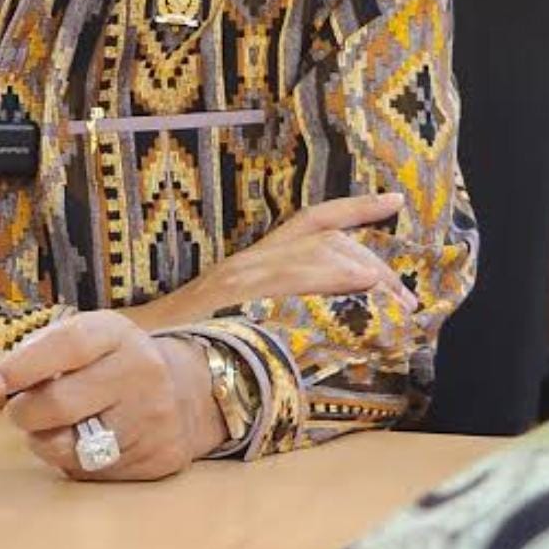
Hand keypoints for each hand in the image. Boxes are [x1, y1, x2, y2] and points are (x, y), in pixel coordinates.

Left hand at [0, 310, 224, 480]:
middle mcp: (141, 373)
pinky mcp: (155, 460)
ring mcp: (152, 419)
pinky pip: (93, 472)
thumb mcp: (88, 336)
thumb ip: (44, 351)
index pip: (67, 345)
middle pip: (62, 403)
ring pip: (72, 446)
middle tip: (18, 410)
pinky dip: (72, 461)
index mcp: (118, 334)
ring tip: (46, 427)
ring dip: (43, 441)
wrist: (182, 392)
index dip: (22, 365)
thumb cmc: (113, 360)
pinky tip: (80, 442)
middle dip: (25, 412)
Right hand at [124, 192, 416, 331]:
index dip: (355, 209)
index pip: (311, 221)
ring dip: (364, 273)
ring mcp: (247, 273)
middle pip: (327, 239)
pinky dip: (335, 273)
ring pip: (319, 251)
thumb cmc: (191, 343)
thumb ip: (277, 311)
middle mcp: (253, 258)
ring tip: (394, 301)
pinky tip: (364, 284)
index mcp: (254, 261)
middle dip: (374, 265)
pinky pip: (297, 273)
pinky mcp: (242, 292)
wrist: (144, 349)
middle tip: (404, 301)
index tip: (394, 200)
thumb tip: (329, 326)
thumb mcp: (237, 317)